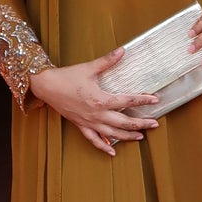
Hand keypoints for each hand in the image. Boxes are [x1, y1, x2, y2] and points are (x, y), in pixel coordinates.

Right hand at [28, 48, 160, 156]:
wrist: (47, 86)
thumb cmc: (68, 76)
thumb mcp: (89, 68)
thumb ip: (107, 61)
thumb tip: (122, 50)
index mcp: (101, 99)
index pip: (127, 101)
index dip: (143, 100)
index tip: (155, 99)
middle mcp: (97, 114)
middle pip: (124, 122)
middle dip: (141, 124)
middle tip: (155, 124)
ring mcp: (89, 122)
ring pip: (112, 133)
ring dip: (128, 136)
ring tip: (140, 137)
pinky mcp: (81, 126)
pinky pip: (94, 140)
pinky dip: (104, 146)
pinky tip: (113, 152)